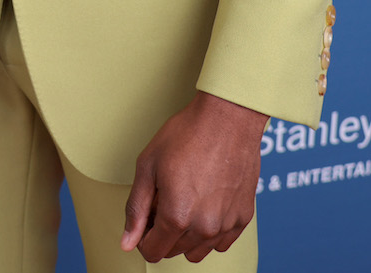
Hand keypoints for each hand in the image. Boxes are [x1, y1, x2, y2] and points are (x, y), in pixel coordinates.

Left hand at [120, 92, 268, 262]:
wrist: (228, 118)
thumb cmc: (187, 135)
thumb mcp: (148, 166)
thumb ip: (135, 209)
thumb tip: (127, 242)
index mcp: (176, 216)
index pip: (153, 251)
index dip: (142, 237)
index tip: (146, 218)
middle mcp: (203, 228)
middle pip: (174, 251)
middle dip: (162, 232)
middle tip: (164, 199)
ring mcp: (226, 225)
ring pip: (198, 251)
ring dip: (186, 235)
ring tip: (185, 201)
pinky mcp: (243, 218)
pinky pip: (221, 242)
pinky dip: (210, 231)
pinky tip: (205, 204)